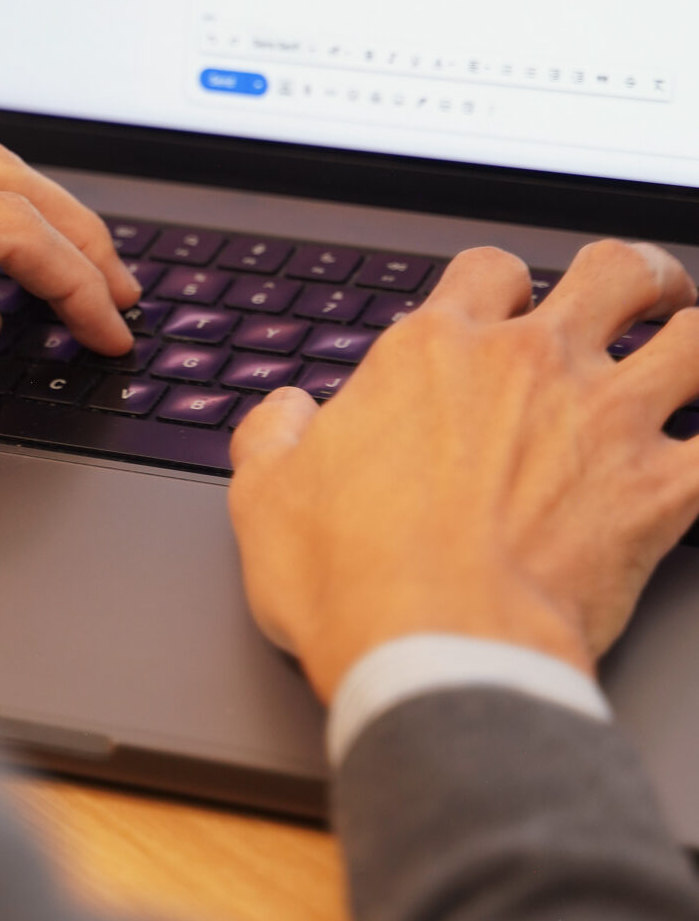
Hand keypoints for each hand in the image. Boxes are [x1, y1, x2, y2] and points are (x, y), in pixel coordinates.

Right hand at [229, 240, 698, 702]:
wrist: (430, 649)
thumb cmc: (348, 578)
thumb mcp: (266, 496)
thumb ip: (275, 434)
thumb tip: (285, 413)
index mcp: (435, 354)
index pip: (487, 271)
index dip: (500, 283)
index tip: (503, 307)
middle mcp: (529, 365)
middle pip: (613, 272)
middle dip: (637, 277)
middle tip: (641, 297)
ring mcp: (602, 421)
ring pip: (692, 340)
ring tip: (696, 348)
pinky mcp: (657, 493)